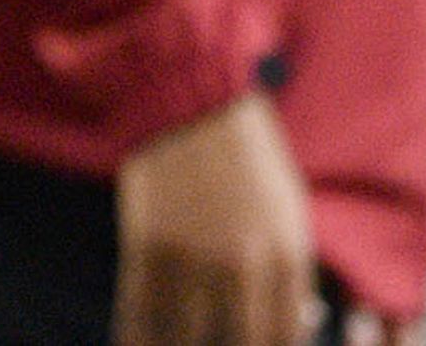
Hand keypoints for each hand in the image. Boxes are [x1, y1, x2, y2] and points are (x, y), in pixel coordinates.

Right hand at [114, 93, 311, 345]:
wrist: (190, 104)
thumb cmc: (247, 158)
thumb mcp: (288, 213)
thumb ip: (289, 271)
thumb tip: (290, 326)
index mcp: (286, 254)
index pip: (283, 336)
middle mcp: (244, 264)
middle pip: (241, 342)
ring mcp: (193, 256)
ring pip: (187, 336)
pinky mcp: (148, 243)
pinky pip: (141, 309)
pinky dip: (135, 337)